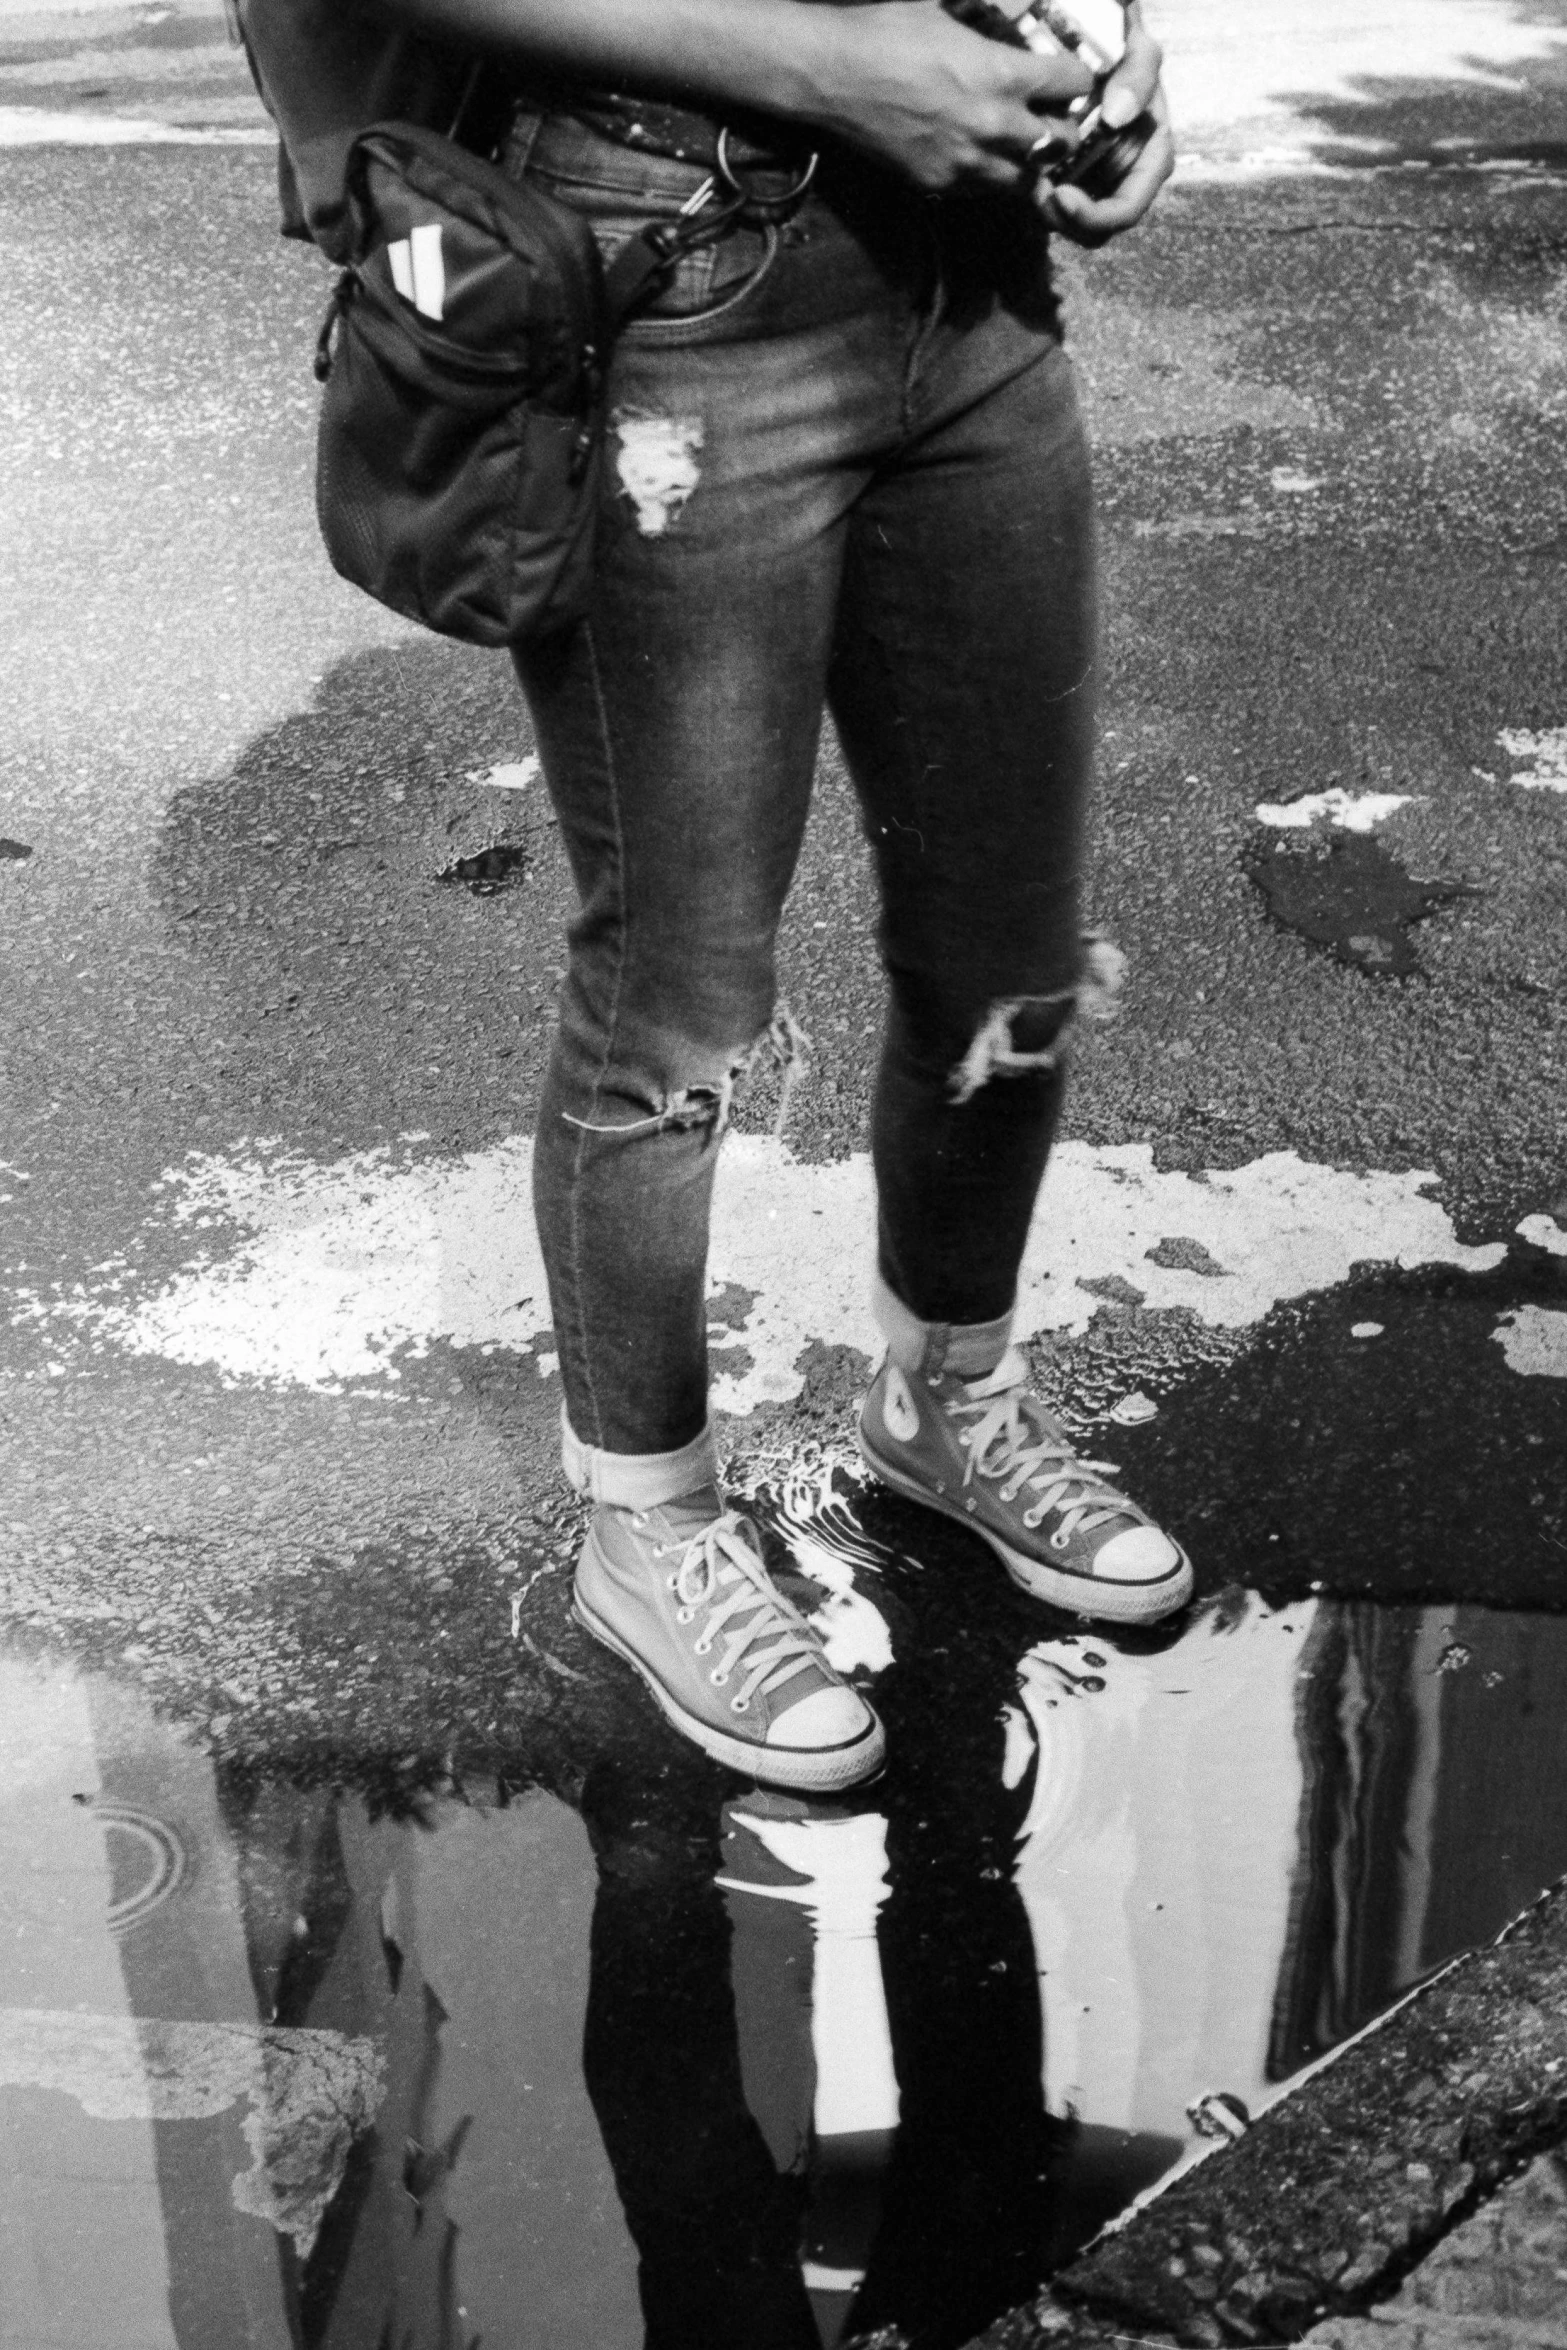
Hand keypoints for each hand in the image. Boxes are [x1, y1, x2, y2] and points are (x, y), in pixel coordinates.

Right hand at [808, 0, 1096, 191]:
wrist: (831, 75)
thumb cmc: (886, 31)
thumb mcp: (949, 9)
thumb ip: (993, 21)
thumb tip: (1022, 9)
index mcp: (1002, 73)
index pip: (1073, 84)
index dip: (1076, 79)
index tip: (1069, 77)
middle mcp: (994, 124)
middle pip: (1061, 141)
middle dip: (1062, 126)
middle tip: (1051, 114)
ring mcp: (967, 162)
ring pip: (1028, 177)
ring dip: (1030, 160)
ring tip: (1020, 142)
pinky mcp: (940, 184)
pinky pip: (985, 190)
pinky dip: (992, 175)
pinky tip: (982, 154)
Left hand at [1037, 6, 1173, 244]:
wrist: (1103, 51)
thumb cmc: (1126, 52)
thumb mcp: (1140, 53)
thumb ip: (1137, 77)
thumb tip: (1116, 118)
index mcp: (1151, 161)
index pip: (1126, 210)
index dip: (1095, 215)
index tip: (1060, 195)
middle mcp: (1128, 180)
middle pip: (1099, 229)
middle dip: (1067, 221)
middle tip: (1038, 197)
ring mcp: (1103, 184)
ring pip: (1076, 226)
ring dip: (1051, 216)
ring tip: (1031, 188)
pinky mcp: (1078, 180)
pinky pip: (1059, 208)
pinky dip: (1042, 201)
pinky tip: (1028, 181)